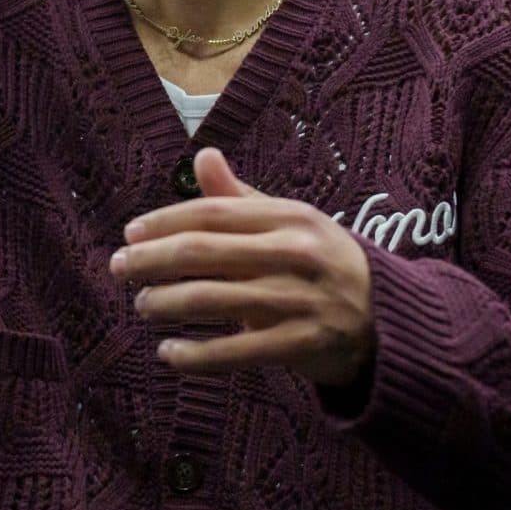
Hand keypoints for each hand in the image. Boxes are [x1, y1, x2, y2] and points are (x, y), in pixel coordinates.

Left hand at [110, 147, 373, 386]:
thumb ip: (240, 197)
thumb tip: (202, 154)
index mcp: (290, 216)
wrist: (392, 319)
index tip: (129, 234)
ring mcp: (301, 300)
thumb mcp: (291, 222)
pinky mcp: (303, 345)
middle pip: (203, 252)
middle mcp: (296, 253)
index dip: (163, 222)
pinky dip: (196, 355)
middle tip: (118, 268)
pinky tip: (168, 352)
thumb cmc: (325, 262)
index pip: (211, 213)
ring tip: (141, 305)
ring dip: (166, 303)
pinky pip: (237, 351)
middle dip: (151, 260)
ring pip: (213, 299)